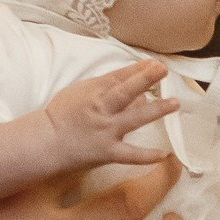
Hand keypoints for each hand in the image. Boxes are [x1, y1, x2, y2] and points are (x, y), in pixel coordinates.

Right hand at [41, 59, 169, 172]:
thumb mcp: (80, 91)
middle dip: (145, 79)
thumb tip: (130, 83)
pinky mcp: (107, 152)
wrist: (44, 142)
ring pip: (134, 118)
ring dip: (156, 110)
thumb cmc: (60, 115)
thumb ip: (105, 86)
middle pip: (126, 91)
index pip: (120, 76)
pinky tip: (164, 154)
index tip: (156, 63)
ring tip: (175, 103)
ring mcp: (106, 130)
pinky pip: (130, 155)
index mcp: (94, 91)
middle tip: (163, 70)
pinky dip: (147, 155)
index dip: (139, 69)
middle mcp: (102, 108)